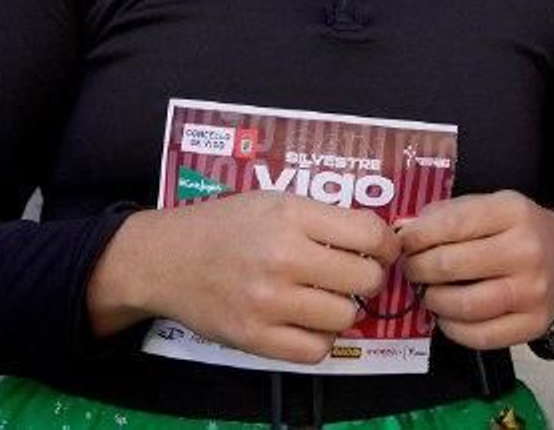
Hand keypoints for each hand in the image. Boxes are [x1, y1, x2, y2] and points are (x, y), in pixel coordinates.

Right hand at [87, 193, 398, 364]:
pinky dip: (322, 339)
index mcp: (292, 217)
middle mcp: (283, 259)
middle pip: (365, 278)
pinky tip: (310, 323)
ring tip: (329, 298)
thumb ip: (323, 218)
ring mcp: (268, 303)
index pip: (370, 234)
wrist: (166, 259)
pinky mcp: (253, 339)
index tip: (382, 249)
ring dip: (345, 309)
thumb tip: (378, 239)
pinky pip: (315, 350)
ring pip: (345, 317)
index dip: (387, 244)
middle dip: (369, 277)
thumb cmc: (226, 225)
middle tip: (355, 275)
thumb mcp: (276, 201)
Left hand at [399, 191, 553, 349]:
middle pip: (452, 265)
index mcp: (513, 212)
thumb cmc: (518, 230)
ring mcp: (532, 292)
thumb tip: (406, 231)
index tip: (403, 242)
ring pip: (464, 305)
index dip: (418, 236)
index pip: (453, 224)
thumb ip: (450, 214)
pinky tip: (447, 315)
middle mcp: (526, 251)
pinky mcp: (533, 325)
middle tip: (411, 269)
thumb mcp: (492, 205)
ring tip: (428, 292)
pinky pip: (480, 336)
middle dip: (419, 268)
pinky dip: (453, 328)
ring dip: (433, 300)